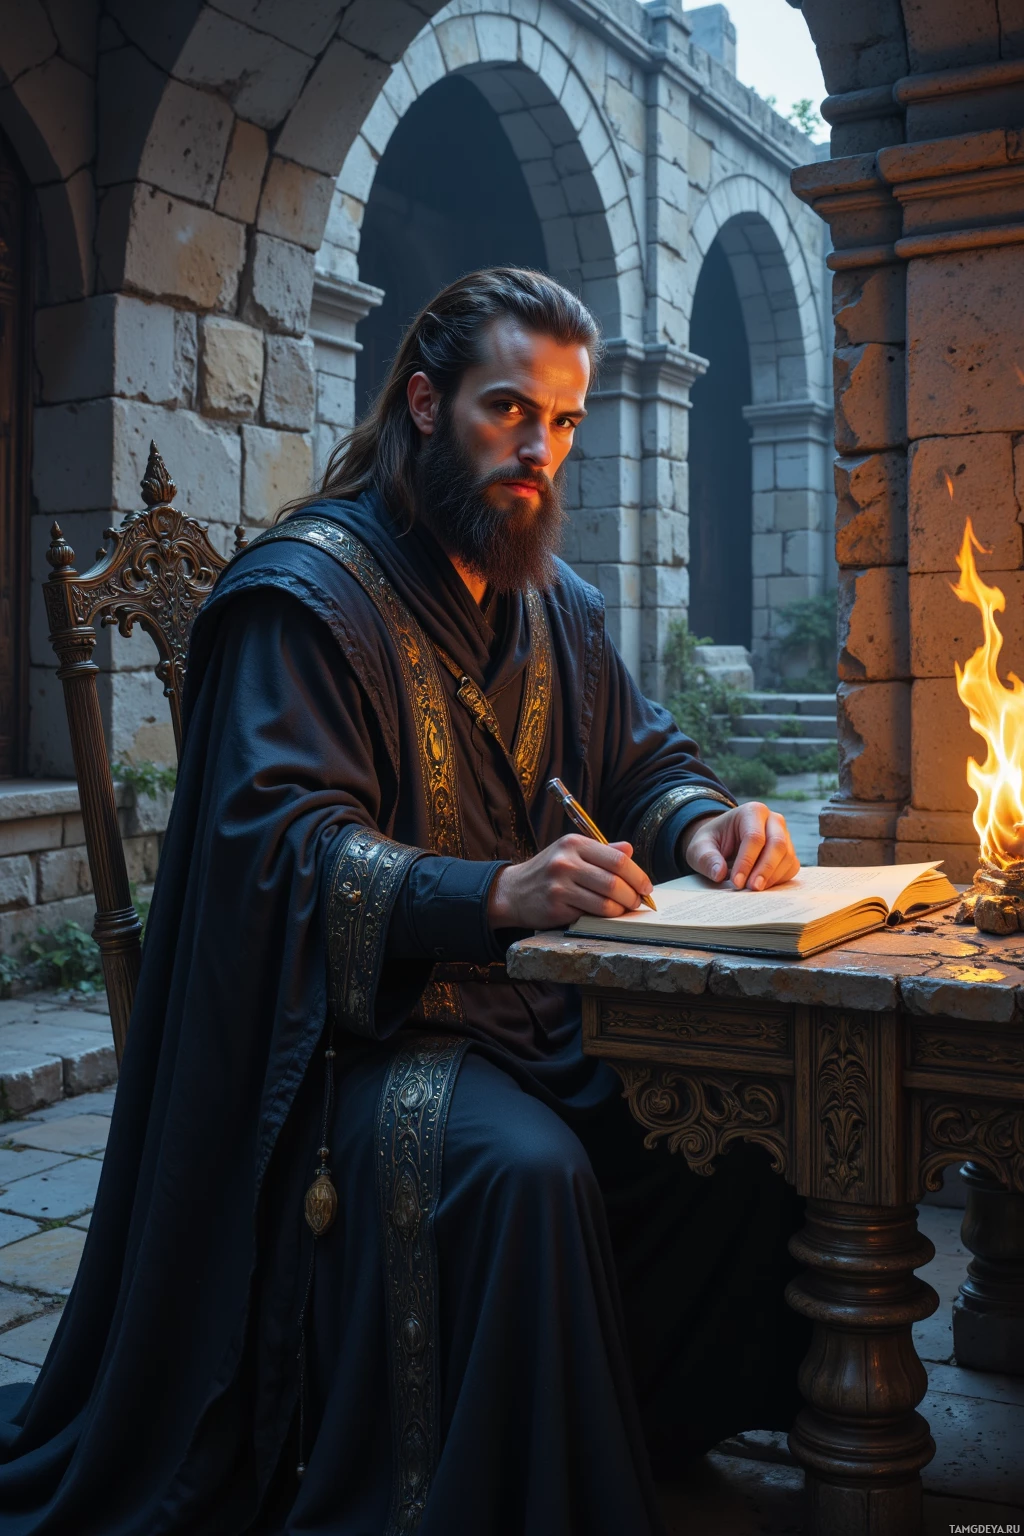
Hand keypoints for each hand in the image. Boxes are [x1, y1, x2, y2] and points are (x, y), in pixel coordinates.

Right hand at [488, 836, 652, 929]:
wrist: (512, 892)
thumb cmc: (548, 872)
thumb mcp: (571, 853)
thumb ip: (601, 852)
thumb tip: (630, 851)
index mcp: (574, 843)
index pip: (618, 859)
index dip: (638, 876)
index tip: (646, 887)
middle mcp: (566, 861)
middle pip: (615, 882)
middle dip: (633, 896)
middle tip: (638, 902)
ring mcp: (559, 885)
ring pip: (606, 902)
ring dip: (621, 910)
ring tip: (623, 910)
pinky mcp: (555, 906)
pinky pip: (591, 914)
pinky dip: (603, 917)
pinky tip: (604, 915)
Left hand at [681, 803, 799, 890]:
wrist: (724, 842)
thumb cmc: (713, 842)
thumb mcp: (700, 847)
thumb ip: (706, 858)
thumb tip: (719, 874)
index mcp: (752, 811)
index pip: (754, 837)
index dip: (746, 861)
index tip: (736, 882)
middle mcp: (773, 820)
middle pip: (777, 844)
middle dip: (765, 869)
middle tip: (751, 888)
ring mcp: (785, 836)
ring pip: (787, 857)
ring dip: (772, 877)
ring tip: (753, 890)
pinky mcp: (788, 853)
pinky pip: (791, 867)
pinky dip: (779, 880)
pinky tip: (762, 887)